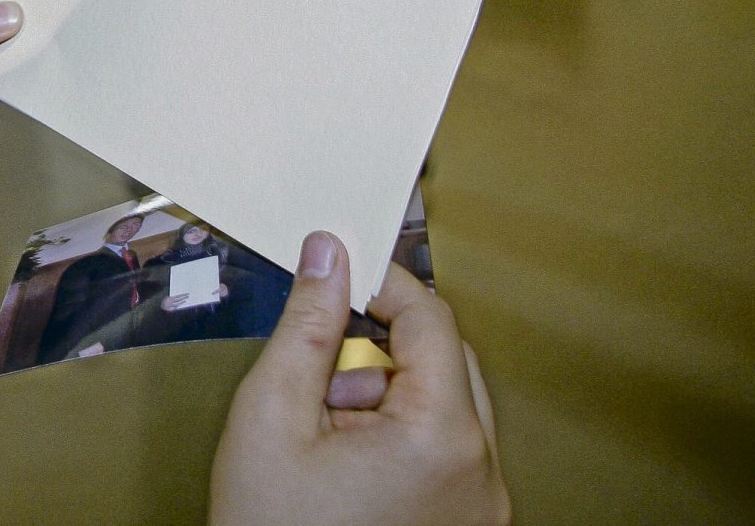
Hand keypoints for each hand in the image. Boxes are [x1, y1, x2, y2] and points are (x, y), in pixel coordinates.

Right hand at [209, 235, 509, 525]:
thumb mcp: (271, 413)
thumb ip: (307, 326)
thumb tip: (328, 254)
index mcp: (441, 438)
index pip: (432, 320)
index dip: (382, 284)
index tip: (339, 276)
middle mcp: (481, 473)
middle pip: (450, 361)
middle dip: (383, 349)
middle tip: (322, 374)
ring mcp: (483, 507)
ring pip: (450, 407)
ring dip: (393, 395)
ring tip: (330, 431)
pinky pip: (451, 453)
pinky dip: (406, 438)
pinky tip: (352, 464)